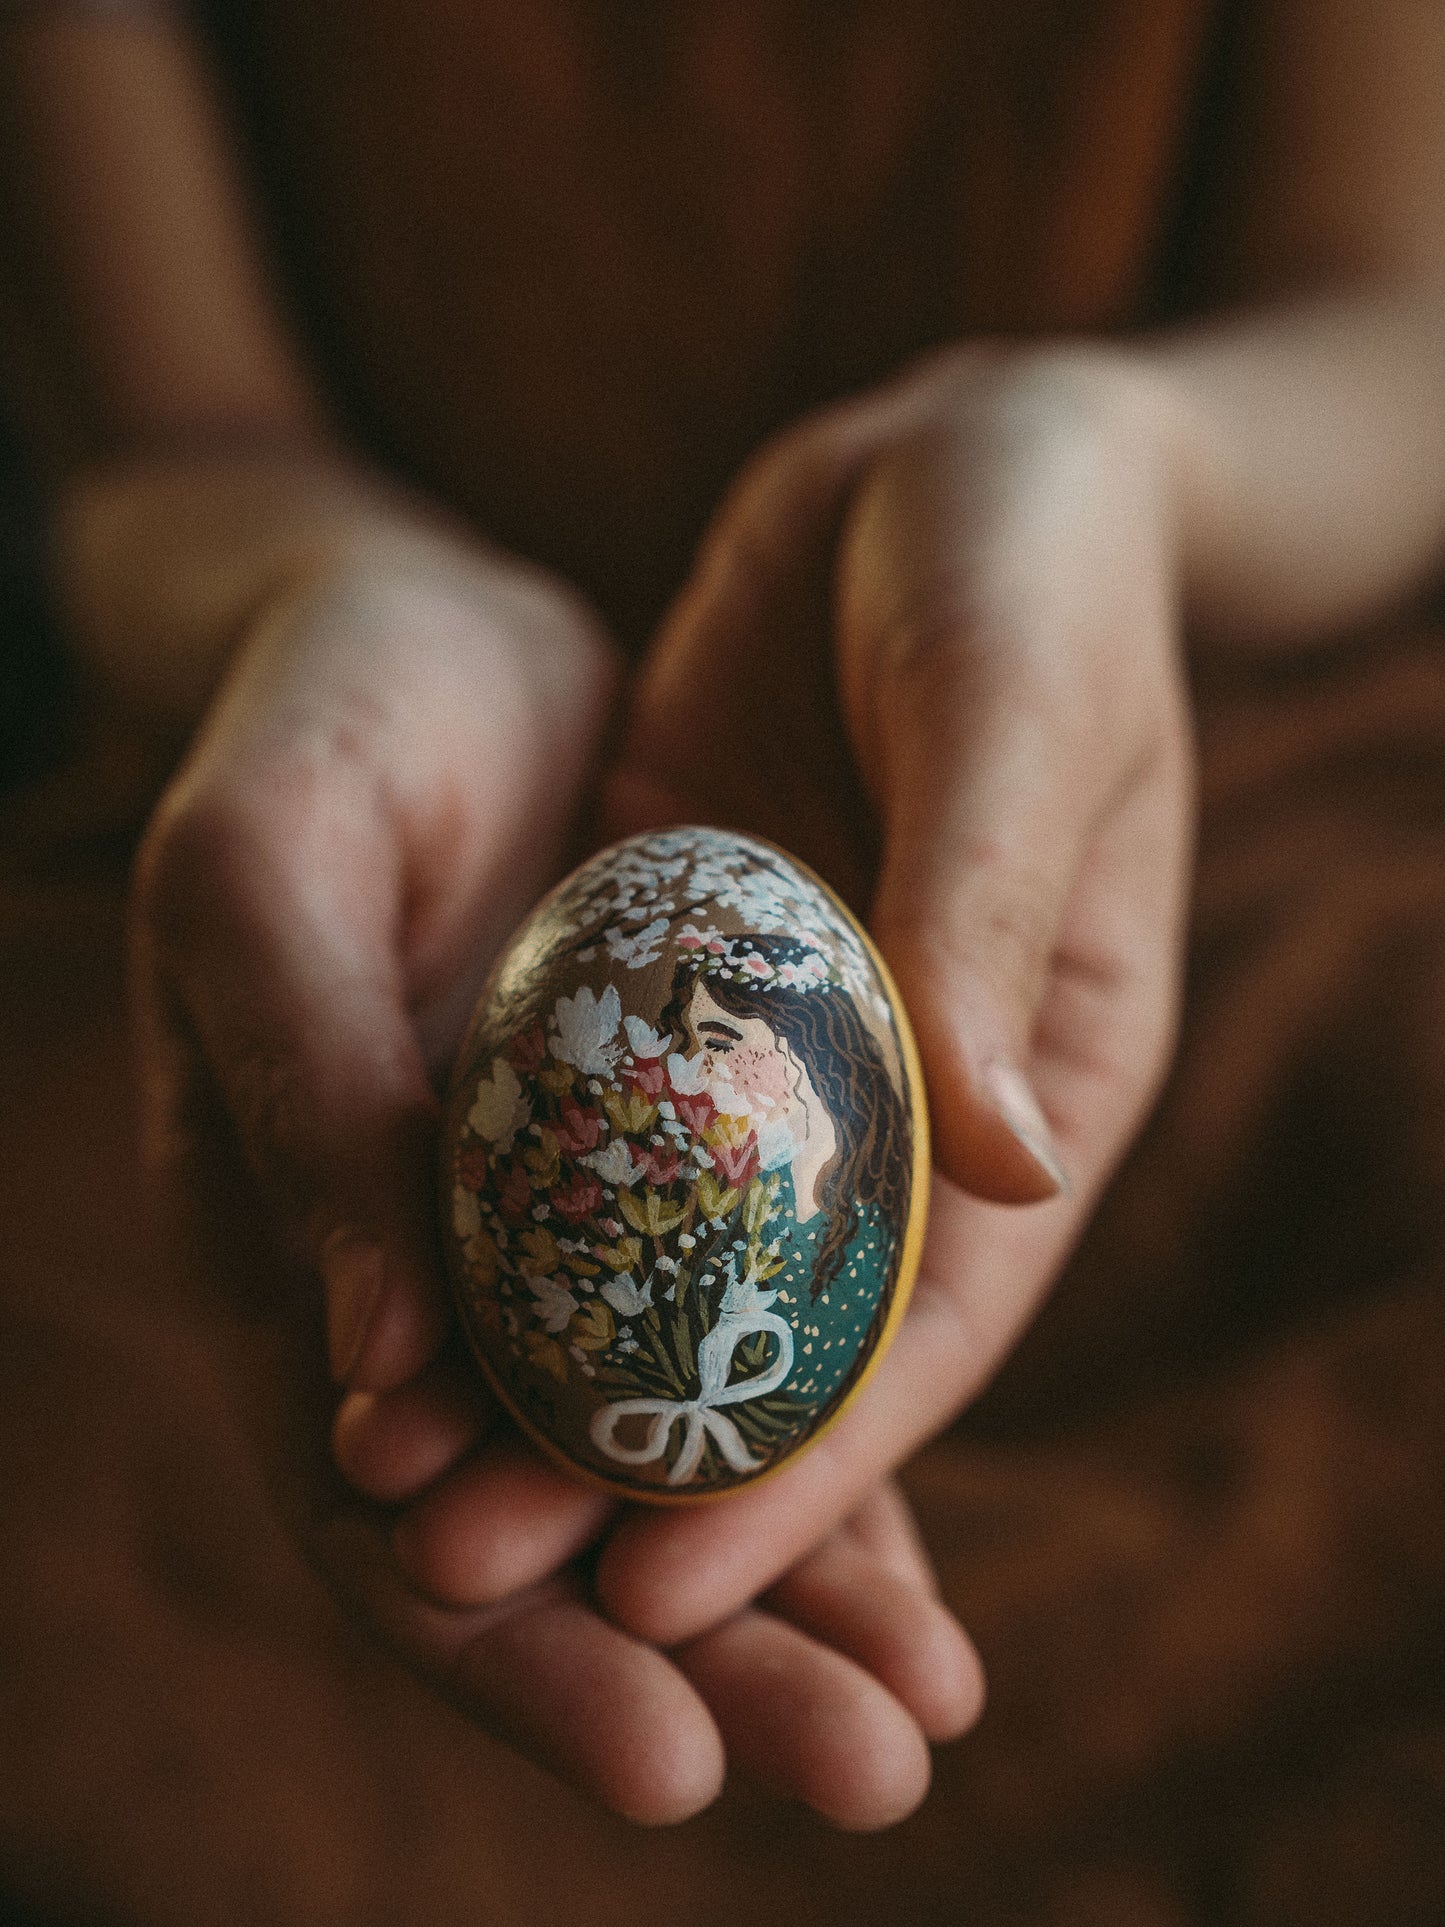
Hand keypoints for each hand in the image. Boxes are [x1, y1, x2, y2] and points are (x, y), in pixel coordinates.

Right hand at [115, 451, 977, 1828]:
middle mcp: (412, 1281)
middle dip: (690, 1665)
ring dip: (794, 1592)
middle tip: (862, 1773)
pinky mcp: (661, 1174)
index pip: (370, 1508)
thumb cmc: (322, 731)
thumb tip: (375, 1379)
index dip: (498, 1645)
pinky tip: (933, 1550)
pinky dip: (826, 1441)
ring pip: (657, 1460)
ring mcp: (545, 1237)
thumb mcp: (267, 871)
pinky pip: (743, 1333)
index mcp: (277, 1245)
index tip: (654, 1745)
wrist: (435, 635)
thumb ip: (299, 1091)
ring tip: (931, 1709)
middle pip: (542, 1536)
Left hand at [364, 342, 1193, 1723]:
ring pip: (668, 1246)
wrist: (952, 460)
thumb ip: (991, 921)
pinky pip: (601, 1117)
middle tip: (481, 1579)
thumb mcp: (1017, 717)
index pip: (930, 1321)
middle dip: (645, 1467)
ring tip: (414, 1487)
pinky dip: (519, 1214)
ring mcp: (789, 1040)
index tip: (666, 1581)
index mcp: (1039, 1080)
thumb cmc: (1034, 574)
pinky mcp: (687, 968)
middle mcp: (913, 1094)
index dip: (808, 1466)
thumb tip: (1012, 1169)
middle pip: (779, 1325)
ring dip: (551, 1368)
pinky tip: (404, 1294)